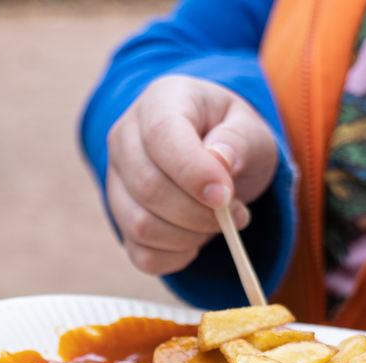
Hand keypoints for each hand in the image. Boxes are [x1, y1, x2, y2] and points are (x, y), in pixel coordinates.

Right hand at [106, 75, 278, 275]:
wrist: (214, 154)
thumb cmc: (231, 137)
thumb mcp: (250, 128)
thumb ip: (239, 140)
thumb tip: (220, 161)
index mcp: (160, 102)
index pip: (161, 135)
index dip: (192, 171)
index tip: (225, 196)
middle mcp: (125, 139)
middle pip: (148, 187)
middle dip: (198, 212)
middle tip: (237, 215)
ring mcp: (115, 182)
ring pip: (140, 225)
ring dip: (190, 236)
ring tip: (218, 223)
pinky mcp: (120, 219)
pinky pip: (141, 254)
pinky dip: (176, 257)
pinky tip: (197, 240)